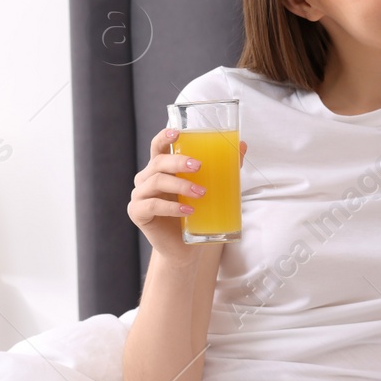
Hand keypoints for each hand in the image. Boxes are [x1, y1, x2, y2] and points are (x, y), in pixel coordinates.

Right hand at [128, 126, 247, 264]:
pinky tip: (189, 211)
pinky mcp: (138, 213)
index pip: (158, 147)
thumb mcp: (210, 188)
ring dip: (180, 185)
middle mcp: (147, 179)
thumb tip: (242, 145)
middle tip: (199, 166)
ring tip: (201, 193)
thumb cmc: (195, 215)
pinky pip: (152, 205)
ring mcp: (140, 196)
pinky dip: (171, 207)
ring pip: (156, 181)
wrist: (186, 248)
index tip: (177, 132)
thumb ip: (222, 167)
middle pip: (158, 162)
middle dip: (178, 161)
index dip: (164, 136)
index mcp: (160, 168)